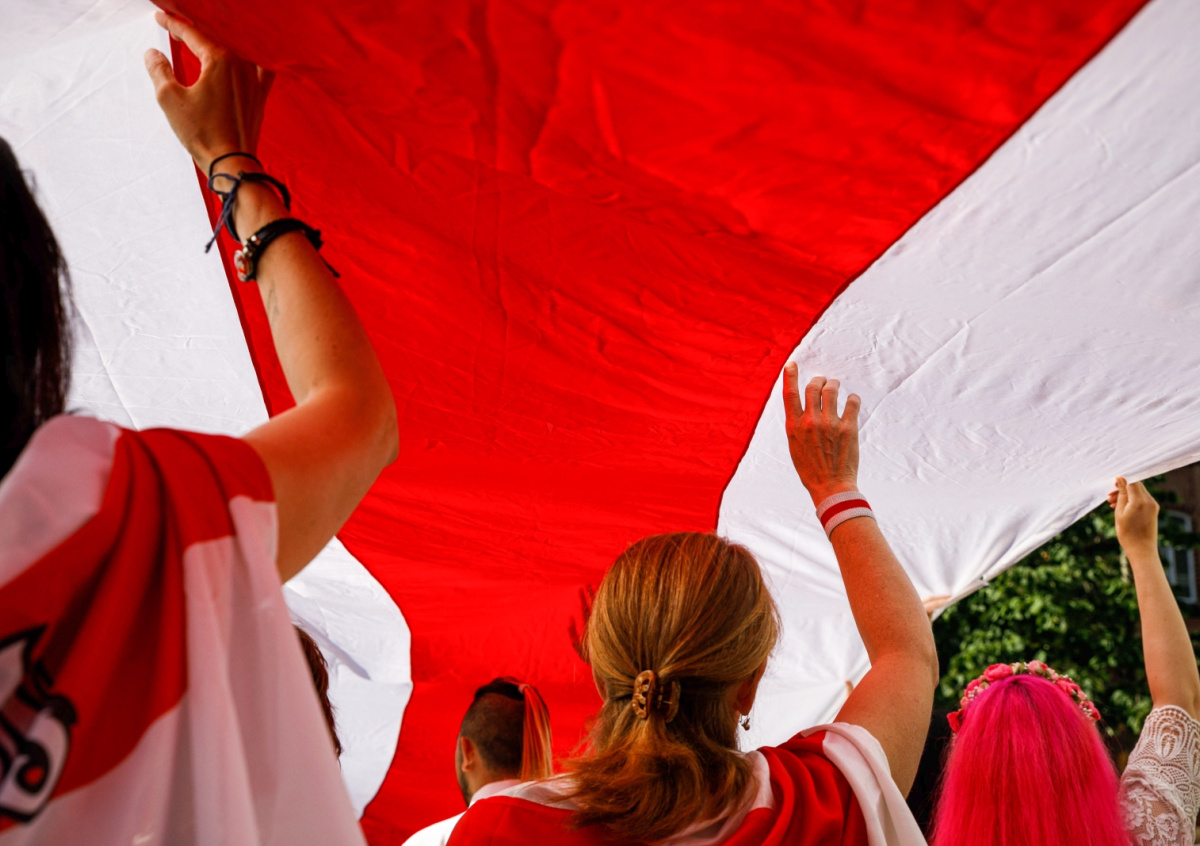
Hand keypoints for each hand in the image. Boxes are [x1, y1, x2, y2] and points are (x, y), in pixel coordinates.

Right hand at [144, 11, 273, 173]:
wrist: (232, 162)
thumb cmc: (203, 133)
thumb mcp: (169, 98)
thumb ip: (159, 70)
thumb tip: (153, 54)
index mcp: (220, 60)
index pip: (192, 34)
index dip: (174, 24)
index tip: (161, 17)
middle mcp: (241, 65)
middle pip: (214, 40)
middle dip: (193, 32)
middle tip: (176, 28)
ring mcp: (254, 80)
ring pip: (235, 52)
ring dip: (217, 44)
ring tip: (201, 43)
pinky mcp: (260, 96)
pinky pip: (258, 70)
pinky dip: (248, 61)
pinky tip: (243, 60)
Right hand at [782, 362, 860, 504]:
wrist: (830, 487)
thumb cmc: (810, 469)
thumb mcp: (794, 446)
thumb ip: (797, 425)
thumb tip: (802, 406)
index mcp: (793, 426)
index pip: (789, 394)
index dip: (789, 376)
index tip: (791, 364)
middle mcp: (810, 422)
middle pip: (813, 387)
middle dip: (819, 380)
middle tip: (823, 382)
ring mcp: (830, 424)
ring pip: (832, 390)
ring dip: (834, 385)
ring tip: (835, 387)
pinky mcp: (849, 428)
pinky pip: (852, 402)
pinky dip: (852, 398)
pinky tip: (851, 401)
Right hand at [1108, 476, 1159, 556]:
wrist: (1142, 550)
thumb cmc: (1128, 533)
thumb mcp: (1120, 512)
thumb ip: (1121, 494)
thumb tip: (1120, 479)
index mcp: (1140, 501)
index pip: (1132, 481)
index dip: (1121, 480)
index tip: (1111, 485)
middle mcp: (1150, 501)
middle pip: (1136, 485)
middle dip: (1122, 488)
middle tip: (1109, 497)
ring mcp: (1153, 505)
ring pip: (1138, 492)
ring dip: (1126, 494)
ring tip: (1112, 503)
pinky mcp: (1154, 509)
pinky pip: (1142, 498)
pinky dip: (1132, 500)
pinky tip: (1121, 507)